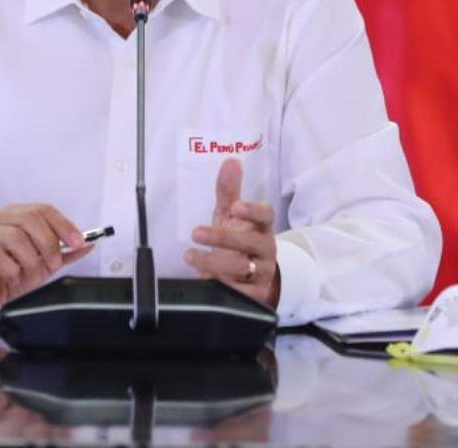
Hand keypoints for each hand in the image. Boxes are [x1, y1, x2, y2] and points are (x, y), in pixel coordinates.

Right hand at [0, 203, 93, 320]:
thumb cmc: (5, 277)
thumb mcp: (41, 265)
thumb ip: (63, 254)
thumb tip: (89, 244)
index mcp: (12, 215)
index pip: (42, 209)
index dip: (63, 224)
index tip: (78, 241)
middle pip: (29, 219)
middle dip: (48, 243)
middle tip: (52, 263)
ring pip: (14, 237)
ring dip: (30, 260)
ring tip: (28, 275)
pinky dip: (11, 270)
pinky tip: (12, 278)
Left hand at [184, 156, 279, 306]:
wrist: (255, 278)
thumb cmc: (240, 241)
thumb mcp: (232, 217)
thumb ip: (229, 191)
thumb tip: (231, 162)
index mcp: (262, 227)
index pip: (266, 215)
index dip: (253, 210)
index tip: (236, 206)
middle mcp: (266, 250)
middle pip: (250, 243)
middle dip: (222, 238)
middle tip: (196, 232)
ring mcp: (263, 273)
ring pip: (241, 268)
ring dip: (213, 263)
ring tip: (190, 257)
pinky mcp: (257, 296)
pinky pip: (239, 293)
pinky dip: (220, 286)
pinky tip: (204, 279)